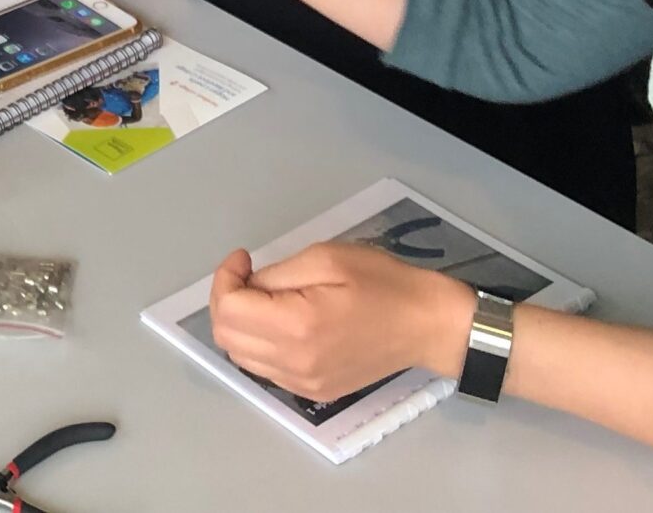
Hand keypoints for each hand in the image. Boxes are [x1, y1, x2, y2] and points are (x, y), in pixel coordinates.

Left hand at [207, 242, 478, 401]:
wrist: (427, 325)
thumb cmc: (382, 284)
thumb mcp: (328, 258)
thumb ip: (278, 274)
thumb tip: (248, 285)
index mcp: (297, 327)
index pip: (229, 310)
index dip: (225, 278)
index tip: (244, 259)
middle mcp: (294, 364)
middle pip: (227, 337)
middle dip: (227, 301)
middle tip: (249, 276)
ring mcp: (304, 385)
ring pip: (241, 357)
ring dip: (240, 324)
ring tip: (265, 298)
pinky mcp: (314, 393)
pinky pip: (266, 370)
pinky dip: (259, 345)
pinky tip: (281, 322)